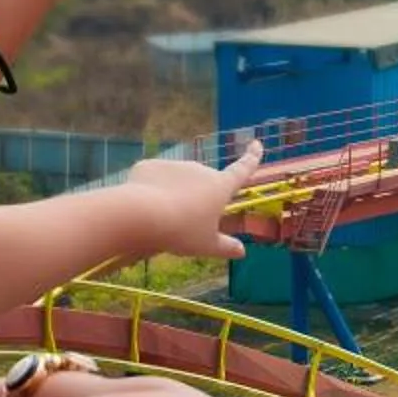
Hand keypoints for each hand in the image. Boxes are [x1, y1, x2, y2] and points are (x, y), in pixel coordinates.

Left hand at [125, 142, 264, 260]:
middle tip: (186, 222)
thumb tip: (241, 252)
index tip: (256, 144)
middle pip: (203, 183)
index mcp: (219, 186)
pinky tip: (143, 208)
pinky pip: (154, 179)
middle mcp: (199, 169)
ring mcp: (173, 165)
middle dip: (198, 197)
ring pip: (177, 182)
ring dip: (174, 195)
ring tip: (162, 219)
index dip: (252, 157)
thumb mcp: (206, 245)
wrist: (140, 214)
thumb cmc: (182, 231)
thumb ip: (225, 247)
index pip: (242, 169)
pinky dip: (151, 191)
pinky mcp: (149, 165)